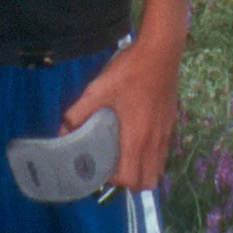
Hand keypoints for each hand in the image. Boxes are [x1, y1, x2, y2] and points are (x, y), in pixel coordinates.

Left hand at [63, 30, 184, 192]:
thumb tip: (62, 130)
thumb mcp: (99, 89)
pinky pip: (162, 151)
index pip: (131, 178)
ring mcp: (165, 133)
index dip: (114, 180)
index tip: (101, 167)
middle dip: (130, 181)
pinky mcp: (170, 122)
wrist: (161, 51)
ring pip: (157, 167)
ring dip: (142, 169)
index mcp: (137, 137)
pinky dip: (150, 155)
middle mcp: (154, 141)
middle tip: (113, 165)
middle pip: (147, 181)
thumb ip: (79, 112)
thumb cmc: (130, 71)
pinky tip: (136, 137)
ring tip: (124, 155)